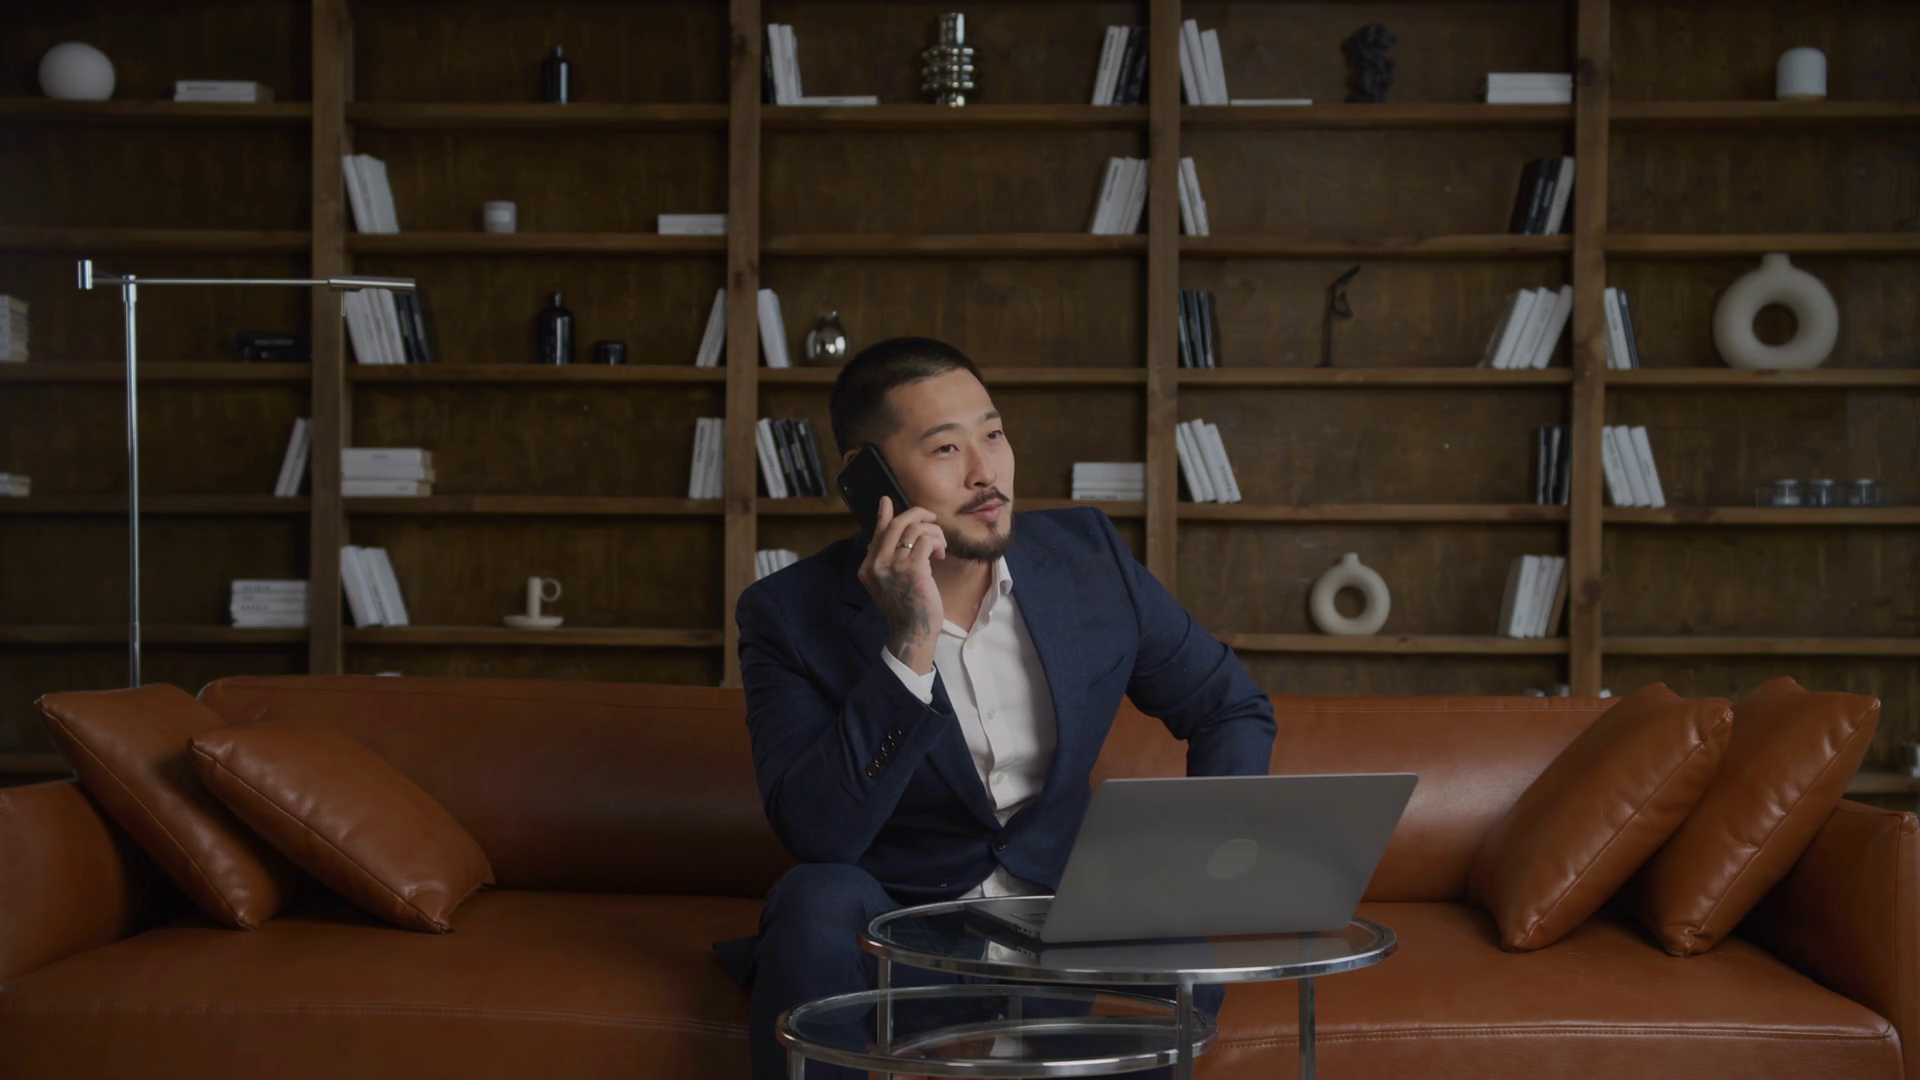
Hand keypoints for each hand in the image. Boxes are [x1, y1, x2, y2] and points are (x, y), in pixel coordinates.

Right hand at [856, 497, 945, 675]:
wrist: (913, 632)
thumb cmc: (906, 608)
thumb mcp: (890, 582)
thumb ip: (888, 559)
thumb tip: (893, 536)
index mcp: (868, 567)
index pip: (877, 533)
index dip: (884, 515)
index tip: (887, 501)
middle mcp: (876, 563)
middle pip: (897, 524)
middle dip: (918, 514)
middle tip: (932, 518)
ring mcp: (893, 565)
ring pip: (915, 529)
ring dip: (933, 532)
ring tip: (939, 546)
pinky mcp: (913, 568)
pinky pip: (927, 539)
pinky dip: (937, 541)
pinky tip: (940, 554)